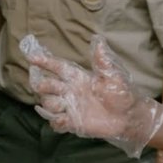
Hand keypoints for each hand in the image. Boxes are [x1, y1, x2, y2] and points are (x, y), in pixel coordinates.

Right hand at [20, 34, 162, 158]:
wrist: (129, 116)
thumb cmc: (122, 93)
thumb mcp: (113, 75)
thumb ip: (103, 60)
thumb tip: (98, 39)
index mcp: (78, 77)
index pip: (57, 67)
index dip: (45, 62)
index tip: (33, 57)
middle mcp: (70, 91)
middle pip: (47, 85)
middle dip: (43, 84)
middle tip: (43, 85)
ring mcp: (70, 107)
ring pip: (48, 103)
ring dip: (50, 104)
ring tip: (61, 105)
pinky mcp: (73, 123)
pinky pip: (56, 122)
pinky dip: (56, 121)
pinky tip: (64, 120)